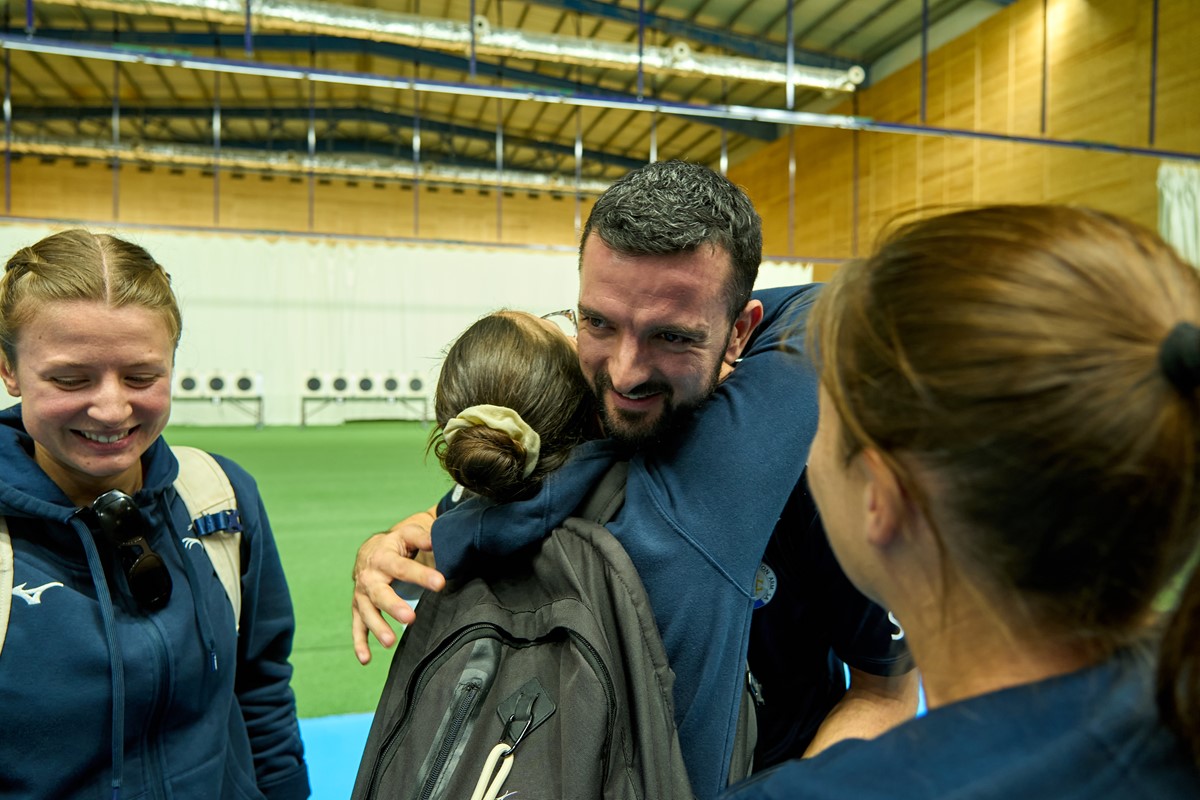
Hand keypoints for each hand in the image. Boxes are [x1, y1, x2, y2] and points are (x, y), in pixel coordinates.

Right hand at [351, 508, 445, 664]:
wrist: (372, 550)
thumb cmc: (397, 544)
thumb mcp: (409, 534)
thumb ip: (422, 537)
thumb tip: (434, 541)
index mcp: (383, 557)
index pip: (403, 567)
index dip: (421, 575)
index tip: (440, 582)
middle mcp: (369, 577)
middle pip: (380, 593)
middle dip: (394, 606)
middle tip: (410, 617)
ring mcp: (362, 595)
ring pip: (367, 612)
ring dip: (377, 628)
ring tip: (390, 641)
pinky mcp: (359, 608)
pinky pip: (357, 627)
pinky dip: (359, 643)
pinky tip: (366, 659)